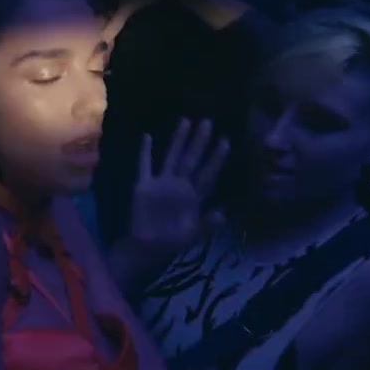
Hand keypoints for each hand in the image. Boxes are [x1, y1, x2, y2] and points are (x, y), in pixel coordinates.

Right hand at [131, 119, 230, 255]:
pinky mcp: (144, 186)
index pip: (207, 173)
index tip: (226, 141)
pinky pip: (144, 166)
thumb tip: (222, 215)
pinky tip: (148, 136)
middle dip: (200, 142)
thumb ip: (207, 225)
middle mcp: (180, 185)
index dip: (216, 159)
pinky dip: (145, 152)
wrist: (147, 248)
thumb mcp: (193, 235)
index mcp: (194, 196)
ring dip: (178, 140)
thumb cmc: (172, 242)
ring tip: (186, 121)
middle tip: (208, 122)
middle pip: (192, 159)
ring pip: (172, 157)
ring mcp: (161, 183)